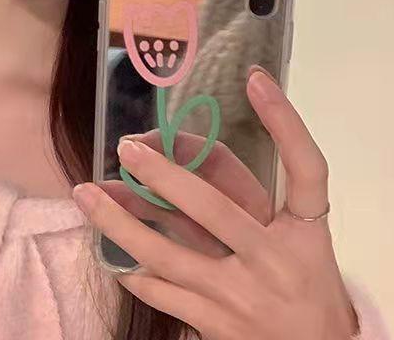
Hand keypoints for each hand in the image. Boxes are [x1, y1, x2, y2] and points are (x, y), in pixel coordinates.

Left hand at [74, 66, 359, 339]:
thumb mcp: (300, 239)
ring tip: (85, 193)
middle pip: (213, 209)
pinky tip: (108, 250)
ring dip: (120, 223)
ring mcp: (240, 298)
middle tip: (126, 148)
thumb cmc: (308, 285)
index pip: (305, 168)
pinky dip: (132, 269)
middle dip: (165, 176)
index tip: (255, 78)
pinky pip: (162, 292)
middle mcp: (272, 261)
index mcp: (304, 231)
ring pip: (168, 254)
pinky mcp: (215, 326)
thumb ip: (251, 198)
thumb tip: (188, 149)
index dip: (284, 121)